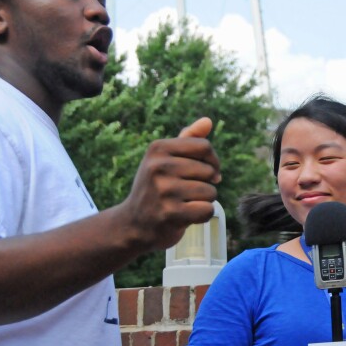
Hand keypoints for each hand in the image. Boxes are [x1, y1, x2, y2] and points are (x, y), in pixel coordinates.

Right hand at [117, 117, 221, 250]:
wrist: (133, 224)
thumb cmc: (155, 188)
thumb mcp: (164, 160)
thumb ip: (188, 140)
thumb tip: (207, 121)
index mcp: (158, 148)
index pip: (204, 146)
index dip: (213, 161)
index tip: (208, 172)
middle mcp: (158, 167)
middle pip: (209, 171)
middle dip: (206, 184)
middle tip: (187, 192)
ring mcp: (164, 191)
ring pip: (210, 192)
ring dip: (204, 201)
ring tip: (184, 204)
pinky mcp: (171, 213)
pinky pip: (207, 210)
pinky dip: (202, 216)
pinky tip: (186, 216)